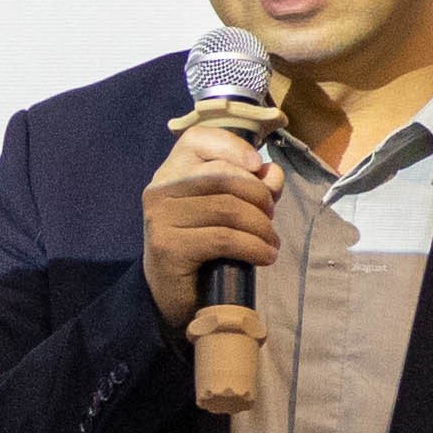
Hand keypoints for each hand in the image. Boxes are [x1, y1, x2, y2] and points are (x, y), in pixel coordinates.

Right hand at [140, 119, 282, 335]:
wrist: (170, 294)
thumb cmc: (200, 247)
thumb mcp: (225, 211)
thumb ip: (249, 187)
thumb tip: (272, 173)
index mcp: (171, 171)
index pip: (199, 139)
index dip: (234, 147)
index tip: (259, 167)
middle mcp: (160, 188)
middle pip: (222, 175)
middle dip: (258, 195)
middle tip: (271, 217)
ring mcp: (161, 217)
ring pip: (227, 208)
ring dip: (261, 226)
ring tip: (271, 242)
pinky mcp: (168, 246)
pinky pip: (223, 238)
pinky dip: (253, 246)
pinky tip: (264, 256)